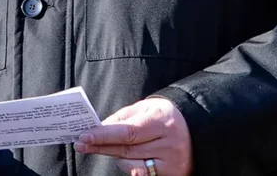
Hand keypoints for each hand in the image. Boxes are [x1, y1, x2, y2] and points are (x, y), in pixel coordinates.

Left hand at [74, 97, 192, 175]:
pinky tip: (124, 157)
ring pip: (130, 164)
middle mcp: (168, 143)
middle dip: (100, 146)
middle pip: (126, 149)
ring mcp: (170, 162)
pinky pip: (139, 173)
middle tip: (81, 143)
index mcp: (162, 120)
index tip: (85, 135)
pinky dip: (127, 165)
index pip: (128, 131)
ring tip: (107, 146)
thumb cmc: (165, 118)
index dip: (105, 135)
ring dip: (114, 156)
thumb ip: (124, 117)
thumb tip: (99, 127)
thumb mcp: (147, 108)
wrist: (196, 132)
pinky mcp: (170, 175)